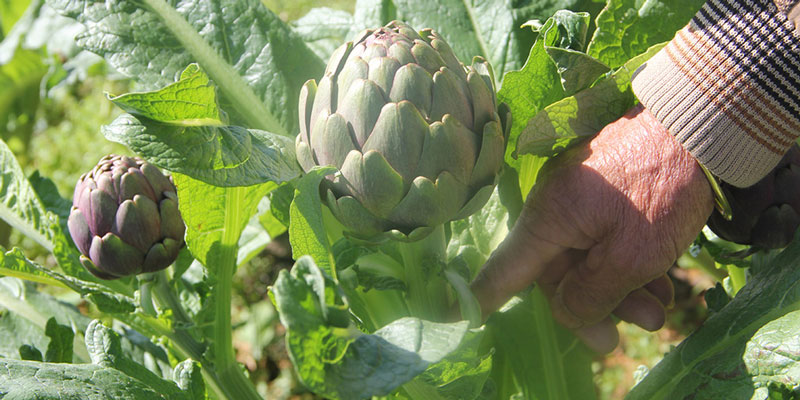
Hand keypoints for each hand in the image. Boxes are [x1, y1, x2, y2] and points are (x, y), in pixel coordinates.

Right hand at [471, 105, 713, 351]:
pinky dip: (628, 266)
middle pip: (556, 273)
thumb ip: (592, 294)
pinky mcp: (605, 196)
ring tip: (658, 310)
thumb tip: (566, 314)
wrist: (698, 125)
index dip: (484, 297)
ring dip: (619, 291)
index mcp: (548, 219)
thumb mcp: (632, 255)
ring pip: (586, 260)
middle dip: (591, 307)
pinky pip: (605, 241)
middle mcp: (554, 209)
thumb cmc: (662, 191)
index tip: (460, 317)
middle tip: (622, 336)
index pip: (505, 270)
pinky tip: (660, 284)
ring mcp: (580, 201)